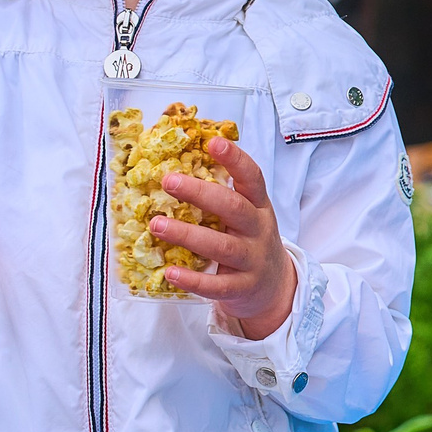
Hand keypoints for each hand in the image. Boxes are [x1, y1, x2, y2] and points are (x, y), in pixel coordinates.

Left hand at [153, 137, 297, 336]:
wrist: (274, 288)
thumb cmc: (250, 243)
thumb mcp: (246, 216)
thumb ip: (222, 196)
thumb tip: (179, 165)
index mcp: (259, 207)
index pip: (252, 178)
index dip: (235, 160)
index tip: (214, 143)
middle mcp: (258, 231)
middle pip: (234, 208)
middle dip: (200, 193)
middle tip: (168, 181)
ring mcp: (252, 261)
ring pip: (222, 246)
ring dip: (187, 234)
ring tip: (156, 225)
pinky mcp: (242, 288)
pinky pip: (217, 285)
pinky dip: (193, 279)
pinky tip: (170, 272)